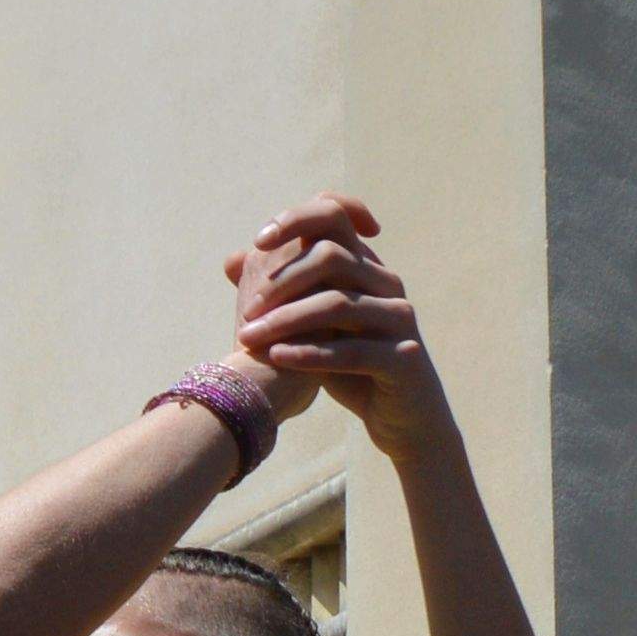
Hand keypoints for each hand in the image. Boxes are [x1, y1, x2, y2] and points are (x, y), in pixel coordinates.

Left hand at [230, 195, 441, 447]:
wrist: (401, 419)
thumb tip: (232, 260)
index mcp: (368, 268)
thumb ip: (282, 293)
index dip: (296, 219)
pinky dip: (308, 353)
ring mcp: (399, 319)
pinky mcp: (404, 358)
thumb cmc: (353, 369)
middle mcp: (387, 284)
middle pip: (332, 256)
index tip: (258, 241)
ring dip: (287, 319)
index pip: (335, 216)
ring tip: (249, 337)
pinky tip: (276, 356)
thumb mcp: (313, 325)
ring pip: (337, 303)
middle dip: (282, 280)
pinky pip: (350, 350)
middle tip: (247, 309)